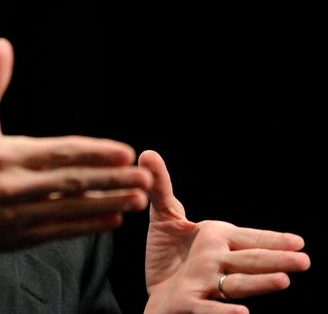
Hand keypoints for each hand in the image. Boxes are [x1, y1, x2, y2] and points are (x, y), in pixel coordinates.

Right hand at [0, 38, 151, 282]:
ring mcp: (17, 213)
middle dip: (111, 179)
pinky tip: (112, 220)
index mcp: (6, 154)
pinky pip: (60, 230)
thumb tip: (3, 45)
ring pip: (71, 208)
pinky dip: (87, 225)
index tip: (125, 151)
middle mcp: (13, 184)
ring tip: (137, 198)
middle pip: (71, 180)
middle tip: (143, 176)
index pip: (59, 151)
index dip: (94, 151)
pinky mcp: (18, 236)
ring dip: (107, 203)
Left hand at [140, 150, 310, 313]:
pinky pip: (208, 309)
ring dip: (259, 283)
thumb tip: (148, 153)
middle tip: (304, 259)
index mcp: (218, 240)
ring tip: (283, 281)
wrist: (157, 290)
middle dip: (275, 259)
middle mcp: (217, 262)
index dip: (272, 239)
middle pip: (250, 260)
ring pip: (237, 284)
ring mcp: (206, 284)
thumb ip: (161, 188)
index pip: (249, 237)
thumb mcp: (165, 218)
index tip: (298, 241)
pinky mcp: (190, 303)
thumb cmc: (170, 255)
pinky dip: (223, 313)